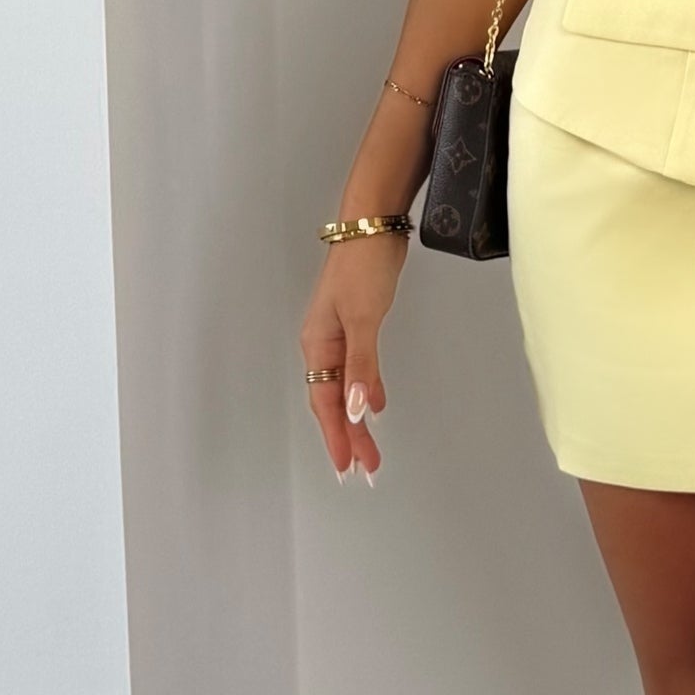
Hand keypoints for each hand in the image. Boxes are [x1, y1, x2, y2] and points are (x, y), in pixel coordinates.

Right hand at [300, 228, 409, 480]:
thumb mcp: (363, 318)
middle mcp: (324, 344)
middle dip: (349, 436)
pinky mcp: (358, 324)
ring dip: (358, 418)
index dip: (337, 436)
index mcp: (318, 345)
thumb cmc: (363, 266)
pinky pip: (358, 369)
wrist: (373, 224)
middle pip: (334, 401)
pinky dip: (367, 389)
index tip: (347, 467)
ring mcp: (340, 334)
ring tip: (370, 449)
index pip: (326, 403)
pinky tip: (377, 404)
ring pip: (347, 387)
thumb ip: (362, 365)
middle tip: (367, 469)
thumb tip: (360, 410)